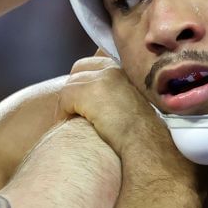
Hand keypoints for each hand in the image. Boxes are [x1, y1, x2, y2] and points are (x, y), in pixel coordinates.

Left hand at [58, 56, 177, 162]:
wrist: (145, 142)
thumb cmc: (140, 133)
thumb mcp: (131, 103)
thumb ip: (117, 94)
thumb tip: (98, 101)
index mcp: (123, 70)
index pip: (92, 65)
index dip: (83, 82)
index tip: (81, 101)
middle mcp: (112, 69)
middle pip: (78, 72)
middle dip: (72, 92)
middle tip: (71, 111)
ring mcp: (101, 79)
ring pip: (69, 86)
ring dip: (66, 104)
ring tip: (67, 120)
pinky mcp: (89, 93)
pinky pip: (64, 98)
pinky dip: (62, 113)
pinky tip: (66, 125)